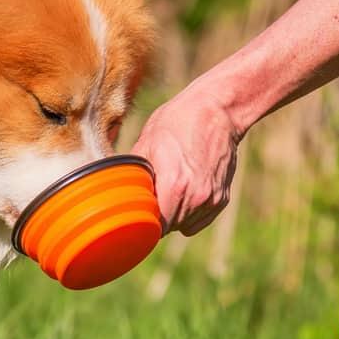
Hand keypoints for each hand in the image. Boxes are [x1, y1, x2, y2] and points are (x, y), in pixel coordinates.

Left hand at [131, 84, 240, 235]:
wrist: (217, 111)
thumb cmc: (178, 122)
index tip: (136, 210)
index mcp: (174, 185)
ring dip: (174, 215)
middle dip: (157, 214)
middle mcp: (195, 197)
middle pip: (168, 226)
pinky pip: (200, 220)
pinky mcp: (221, 199)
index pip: (153, 225)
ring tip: (170, 187)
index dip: (142, 219)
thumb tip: (117, 191)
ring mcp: (211, 200)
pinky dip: (191, 212)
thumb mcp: (146, 143)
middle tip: (151, 192)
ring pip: (184, 226)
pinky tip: (186, 190)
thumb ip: (133, 174)